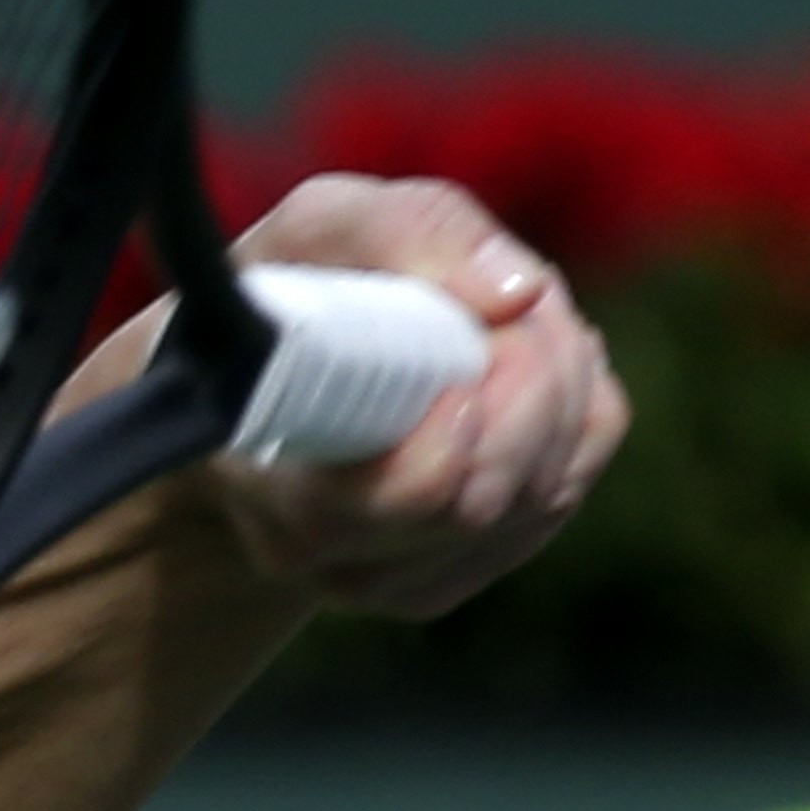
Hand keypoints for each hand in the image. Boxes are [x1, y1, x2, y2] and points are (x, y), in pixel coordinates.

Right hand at [191, 173, 626, 619]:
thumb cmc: (280, 294)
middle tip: (510, 302)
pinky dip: (570, 419)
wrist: (239, 386)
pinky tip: (523, 374)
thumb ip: (403, 234)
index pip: (406, 500)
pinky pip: (565, 492)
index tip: (479, 333)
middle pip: (492, 498)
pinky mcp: (451, 575)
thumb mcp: (315, 227)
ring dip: (559, 386)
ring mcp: (395, 583)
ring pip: (542, 495)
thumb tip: (522, 292)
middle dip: (535, 376)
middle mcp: (332, 560)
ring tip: (511, 322)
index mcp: (273, 487)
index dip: (462, 426)